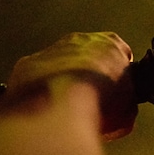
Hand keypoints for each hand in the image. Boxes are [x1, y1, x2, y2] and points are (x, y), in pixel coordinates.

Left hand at [0, 32, 137, 139]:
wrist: (60, 102)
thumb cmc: (101, 100)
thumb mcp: (127, 110)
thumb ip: (125, 105)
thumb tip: (120, 115)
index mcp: (111, 43)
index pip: (121, 55)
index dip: (118, 76)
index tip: (115, 94)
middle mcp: (80, 39)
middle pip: (88, 56)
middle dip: (88, 75)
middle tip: (89, 102)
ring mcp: (51, 50)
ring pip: (59, 64)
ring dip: (62, 81)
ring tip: (63, 109)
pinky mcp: (26, 65)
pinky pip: (35, 77)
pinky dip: (39, 90)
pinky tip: (42, 108)